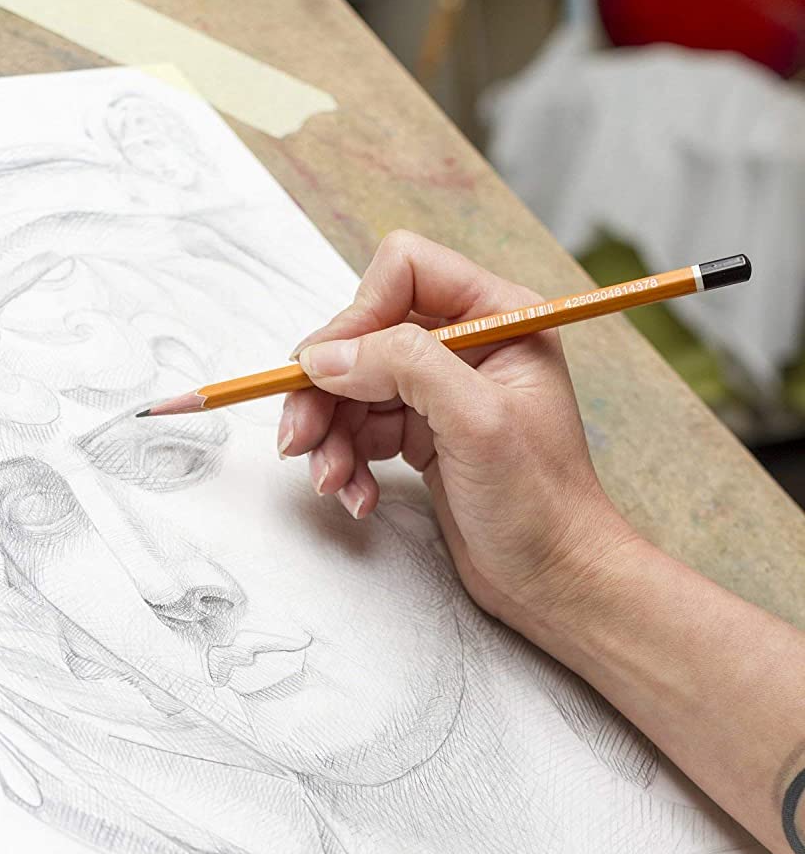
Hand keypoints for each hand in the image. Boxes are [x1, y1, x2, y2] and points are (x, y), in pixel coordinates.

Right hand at [277, 231, 635, 632]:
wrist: (556, 581)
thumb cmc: (541, 504)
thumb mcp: (477, 421)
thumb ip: (406, 367)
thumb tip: (327, 355)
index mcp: (498, 317)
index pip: (403, 272)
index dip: (357, 318)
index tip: (326, 372)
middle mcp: (467, 347)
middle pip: (366, 336)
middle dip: (326, 388)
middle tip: (298, 439)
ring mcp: (442, 394)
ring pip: (354, 388)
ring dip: (329, 435)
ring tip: (331, 483)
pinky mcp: (424, 439)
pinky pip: (361, 432)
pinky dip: (347, 463)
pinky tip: (357, 498)